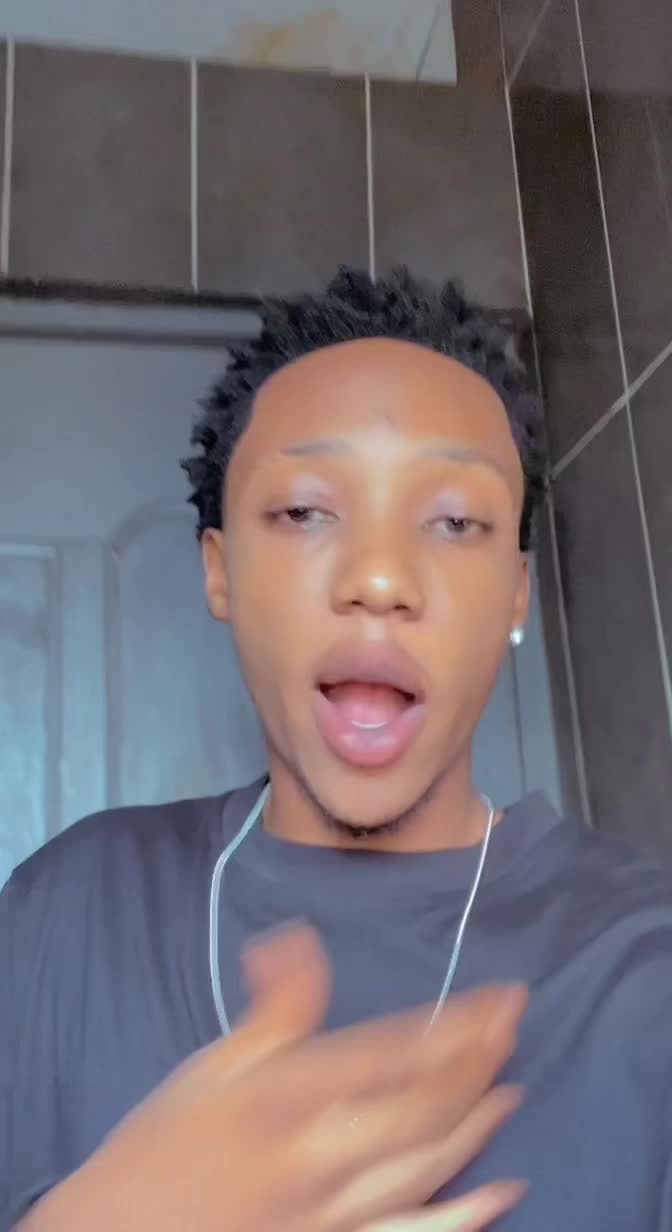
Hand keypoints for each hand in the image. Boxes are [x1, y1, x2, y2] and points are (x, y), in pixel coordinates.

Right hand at [28, 926, 526, 1231]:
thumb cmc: (163, 1146)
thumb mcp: (212, 1065)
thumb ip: (273, 1007)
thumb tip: (300, 936)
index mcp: (290, 1096)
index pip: (396, 1052)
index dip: (458, 1023)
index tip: (501, 997)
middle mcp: (320, 1155)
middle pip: (425, 1104)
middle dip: (479, 1061)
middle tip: (517, 1027)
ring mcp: (332, 1213)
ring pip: (427, 1164)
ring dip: (478, 1124)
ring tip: (511, 1087)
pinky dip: (462, 1218)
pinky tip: (501, 1194)